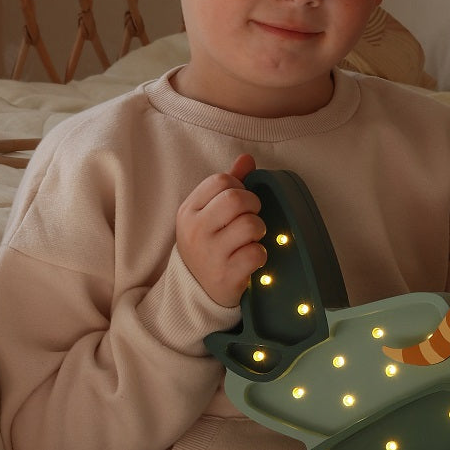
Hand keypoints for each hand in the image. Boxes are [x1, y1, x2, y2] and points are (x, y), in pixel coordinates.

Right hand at [176, 153, 264, 306]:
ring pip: (250, 225)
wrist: (197, 291)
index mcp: (189, 210)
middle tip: (251, 218)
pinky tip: (251, 258)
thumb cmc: (209, 244)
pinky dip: (261, 254)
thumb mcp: (208, 214)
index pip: (221, 180)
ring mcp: (210, 254)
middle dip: (253, 205)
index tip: (240, 203)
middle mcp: (196, 231)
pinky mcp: (226, 276)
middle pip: (236, 199)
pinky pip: (256, 253)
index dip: (240, 187)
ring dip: (259, 230)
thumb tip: (247, 158)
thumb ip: (228, 185)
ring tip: (251, 239)